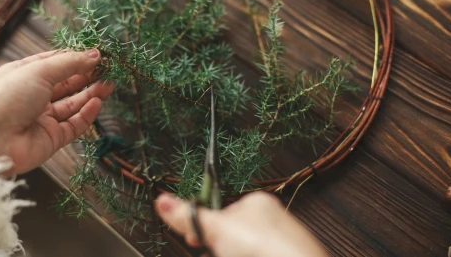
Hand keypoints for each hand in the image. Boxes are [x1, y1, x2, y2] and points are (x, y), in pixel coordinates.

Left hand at [0, 49, 112, 174]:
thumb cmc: (7, 98)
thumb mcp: (39, 71)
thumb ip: (69, 63)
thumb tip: (94, 54)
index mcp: (24, 75)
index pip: (55, 63)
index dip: (76, 58)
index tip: (97, 55)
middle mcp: (33, 96)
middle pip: (66, 84)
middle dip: (87, 76)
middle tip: (108, 70)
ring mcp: (42, 118)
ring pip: (73, 104)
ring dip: (91, 94)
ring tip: (109, 85)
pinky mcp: (52, 138)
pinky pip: (74, 125)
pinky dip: (87, 114)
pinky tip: (98, 103)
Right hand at [154, 192, 326, 256]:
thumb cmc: (263, 248)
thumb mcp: (217, 230)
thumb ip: (189, 217)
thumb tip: (161, 200)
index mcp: (256, 202)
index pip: (222, 212)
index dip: (205, 228)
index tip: (194, 240)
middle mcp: (273, 218)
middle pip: (234, 233)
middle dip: (219, 246)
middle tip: (214, 253)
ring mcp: (283, 241)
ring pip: (248, 247)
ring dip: (233, 253)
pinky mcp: (289, 254)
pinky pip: (262, 254)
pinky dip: (251, 256)